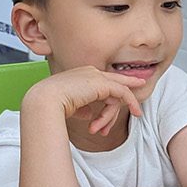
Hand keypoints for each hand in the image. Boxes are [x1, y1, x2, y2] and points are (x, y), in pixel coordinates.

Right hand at [26, 67, 144, 136]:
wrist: (45, 100)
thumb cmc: (51, 105)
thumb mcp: (70, 107)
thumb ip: (82, 108)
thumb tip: (91, 115)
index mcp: (79, 74)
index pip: (100, 79)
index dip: (112, 84)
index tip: (121, 88)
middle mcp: (89, 71)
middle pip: (113, 78)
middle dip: (128, 81)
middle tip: (141, 82)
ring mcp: (96, 76)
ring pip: (119, 89)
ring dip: (127, 103)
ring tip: (137, 113)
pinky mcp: (102, 84)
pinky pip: (123, 93)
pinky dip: (131, 102)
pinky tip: (136, 112)